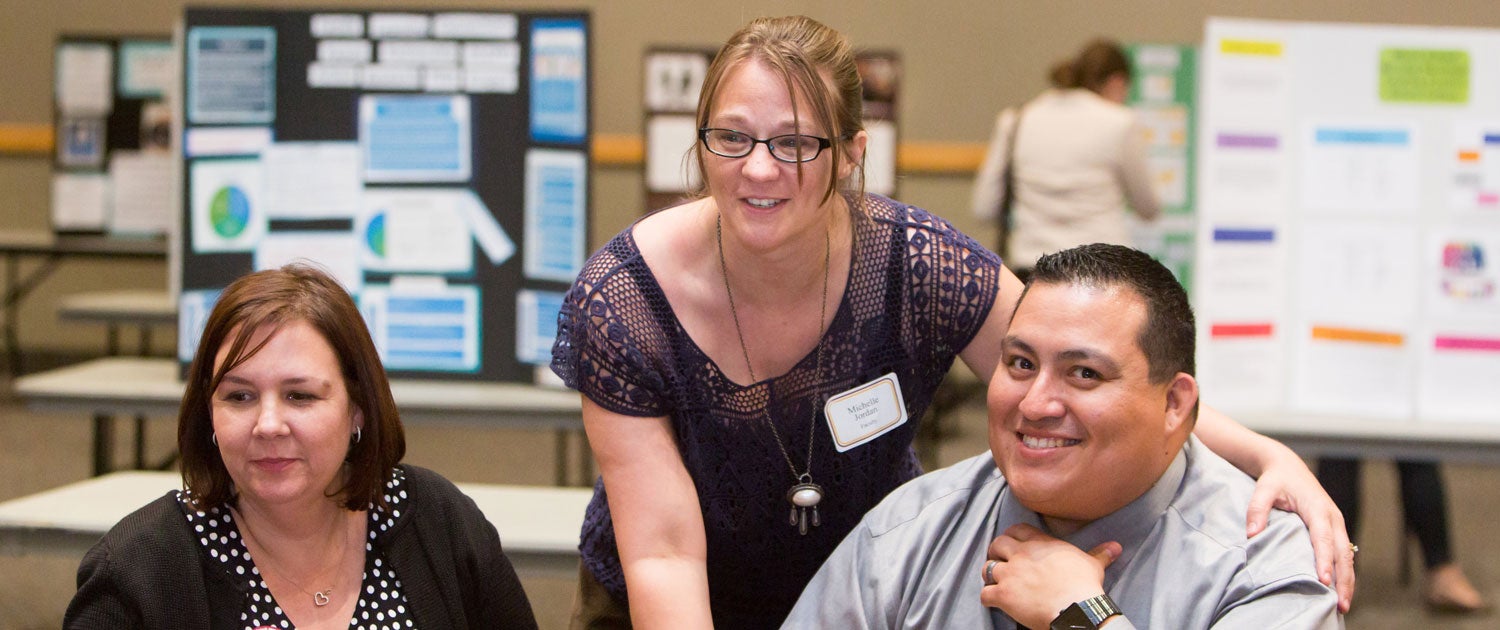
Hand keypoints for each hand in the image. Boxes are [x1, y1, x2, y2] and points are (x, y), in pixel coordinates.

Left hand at [979, 524, 1120, 628]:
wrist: (1076, 608)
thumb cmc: (1084, 585)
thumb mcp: (1093, 565)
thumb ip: (1100, 553)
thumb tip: (1116, 546)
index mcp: (1040, 544)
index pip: (1017, 530)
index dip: (1012, 536)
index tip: (1013, 544)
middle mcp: (1021, 555)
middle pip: (997, 544)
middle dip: (996, 552)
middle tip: (1000, 561)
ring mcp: (1010, 574)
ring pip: (987, 568)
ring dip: (989, 575)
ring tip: (994, 581)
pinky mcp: (1004, 595)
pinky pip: (985, 594)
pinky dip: (987, 598)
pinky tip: (993, 601)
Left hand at [1246, 453, 1355, 612]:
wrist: (1288, 466)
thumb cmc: (1275, 479)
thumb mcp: (1263, 489)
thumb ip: (1257, 509)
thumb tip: (1251, 535)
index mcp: (1317, 508)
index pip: (1323, 538)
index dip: (1324, 560)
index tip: (1324, 580)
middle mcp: (1333, 517)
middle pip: (1343, 552)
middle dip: (1344, 579)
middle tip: (1341, 604)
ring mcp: (1337, 523)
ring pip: (1348, 555)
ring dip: (1348, 579)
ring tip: (1344, 604)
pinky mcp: (1335, 528)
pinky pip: (1344, 553)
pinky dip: (1345, 571)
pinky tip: (1341, 589)